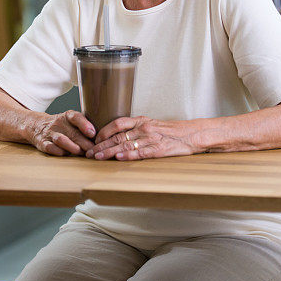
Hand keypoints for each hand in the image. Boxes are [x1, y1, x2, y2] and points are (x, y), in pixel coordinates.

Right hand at [29, 111, 95, 156]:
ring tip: (81, 152)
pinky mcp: (43, 143)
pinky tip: (67, 155)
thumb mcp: (72, 121)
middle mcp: (58, 123)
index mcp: (67, 116)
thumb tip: (104, 137)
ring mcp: (50, 133)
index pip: (76, 117)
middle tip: (93, 150)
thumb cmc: (62, 126)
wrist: (37, 126)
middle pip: (72, 133)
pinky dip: (59, 152)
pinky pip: (51, 148)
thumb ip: (85, 127)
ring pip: (61, 140)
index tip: (93, 133)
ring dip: (72, 147)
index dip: (85, 125)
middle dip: (84, 143)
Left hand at [86, 116, 203, 160]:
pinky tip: (119, 158)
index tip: (94, 140)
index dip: (103, 132)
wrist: (192, 134)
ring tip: (98, 158)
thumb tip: (119, 136)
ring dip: (109, 152)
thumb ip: (137, 129)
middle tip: (89, 153)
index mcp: (141, 121)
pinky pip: (141, 152)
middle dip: (101, 145)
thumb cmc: (171, 131)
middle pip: (118, 136)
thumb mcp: (152, 125)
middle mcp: (144, 128)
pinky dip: (129, 155)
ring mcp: (151, 138)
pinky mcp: (159, 149)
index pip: (117, 123)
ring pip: (125, 144)